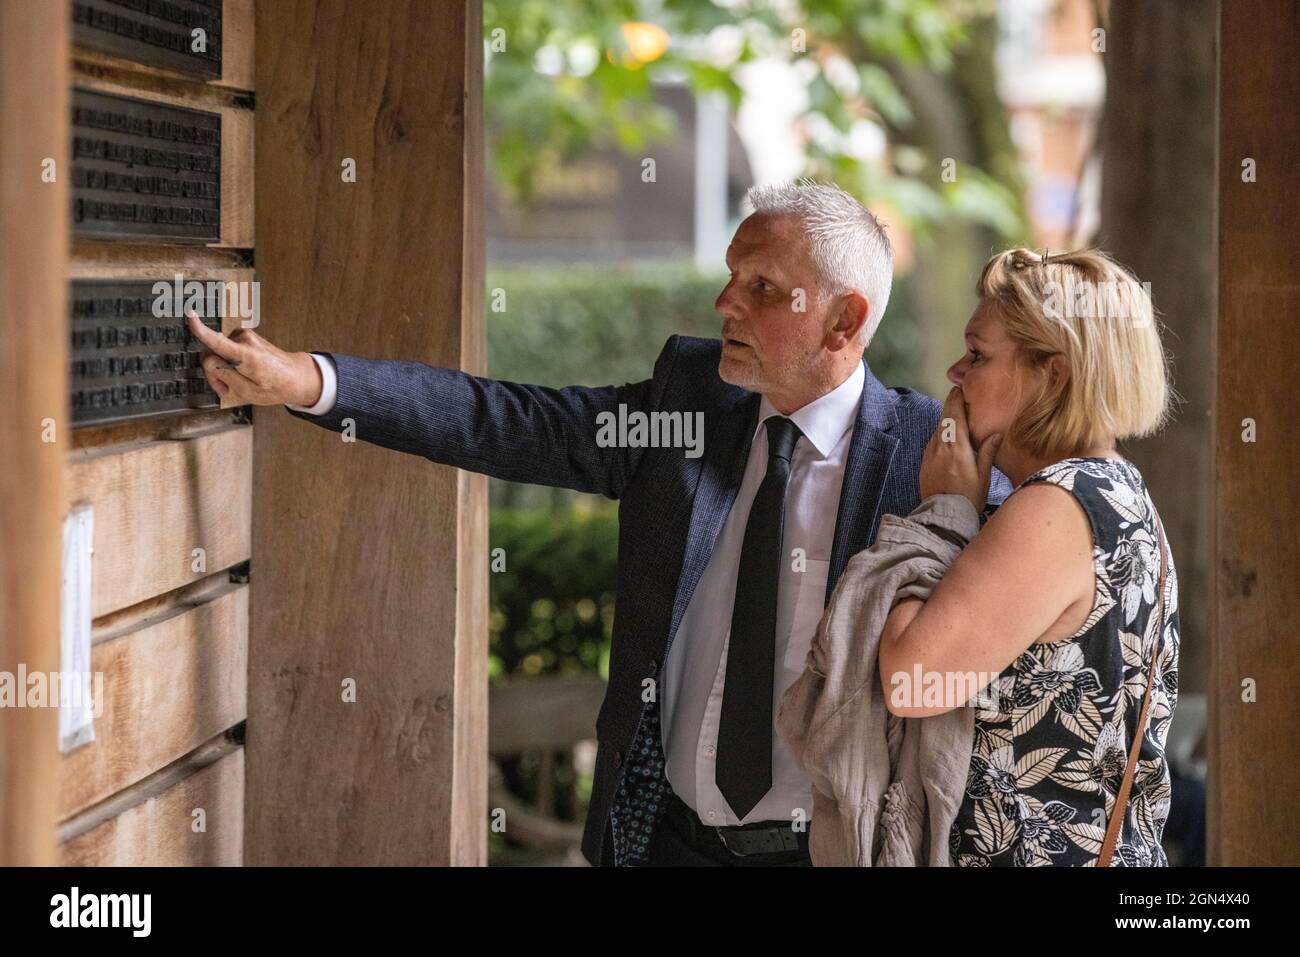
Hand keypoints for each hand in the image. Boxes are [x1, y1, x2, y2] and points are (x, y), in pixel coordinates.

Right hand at [187, 311, 321, 406]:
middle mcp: (245, 340)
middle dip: (215, 373)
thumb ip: (225, 376)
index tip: (190, 316)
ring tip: (236, 383)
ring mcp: (245, 336)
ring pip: (219, 353)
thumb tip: (210, 362)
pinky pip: (227, 349)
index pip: (218, 341)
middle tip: (224, 389)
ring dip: (223, 369)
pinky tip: (239, 374)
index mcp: (246, 355)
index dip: (201, 330)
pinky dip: (229, 363)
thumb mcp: (247, 391)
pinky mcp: (245, 336)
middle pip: (212, 354)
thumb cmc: (275, 386)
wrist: (294, 376)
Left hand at [919, 386, 1002, 512]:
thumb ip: (988, 451)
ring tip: (954, 413)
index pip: (955, 415)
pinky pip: (933, 442)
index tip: (960, 389)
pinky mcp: (924, 463)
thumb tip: (996, 433)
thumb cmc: (968, 497)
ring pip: (937, 430)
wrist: (944, 516)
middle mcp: (940, 447)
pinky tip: (946, 436)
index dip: (957, 400)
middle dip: (950, 405)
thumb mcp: (984, 474)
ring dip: (945, 420)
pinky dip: (940, 434)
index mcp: (957, 447)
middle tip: (956, 394)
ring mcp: (930, 454)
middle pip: (944, 418)